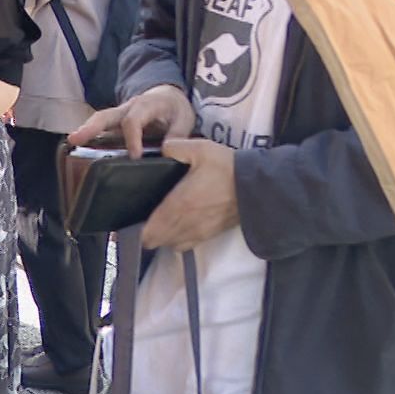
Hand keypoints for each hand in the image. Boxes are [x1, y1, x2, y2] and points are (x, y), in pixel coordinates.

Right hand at [67, 84, 196, 158]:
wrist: (169, 96)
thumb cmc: (175, 109)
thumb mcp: (184, 120)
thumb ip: (177, 135)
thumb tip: (169, 151)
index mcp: (147, 104)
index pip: (133, 120)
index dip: (132, 138)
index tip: (134, 157)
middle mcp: (128, 107)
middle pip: (106, 115)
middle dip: (91, 127)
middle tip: (76, 138)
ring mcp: (119, 113)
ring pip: (99, 119)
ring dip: (85, 130)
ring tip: (72, 141)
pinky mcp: (115, 122)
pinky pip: (100, 126)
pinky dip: (89, 134)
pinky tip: (78, 147)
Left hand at [142, 137, 238, 251]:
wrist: (259, 187)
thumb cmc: (228, 168)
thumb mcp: (201, 148)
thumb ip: (175, 147)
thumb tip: (162, 149)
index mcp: (179, 204)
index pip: (151, 229)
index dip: (140, 229)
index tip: (135, 220)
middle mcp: (187, 223)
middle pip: (158, 241)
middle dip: (148, 235)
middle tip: (145, 222)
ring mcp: (200, 231)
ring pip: (172, 245)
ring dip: (163, 239)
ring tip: (159, 226)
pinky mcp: (211, 234)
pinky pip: (187, 245)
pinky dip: (178, 241)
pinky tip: (178, 230)